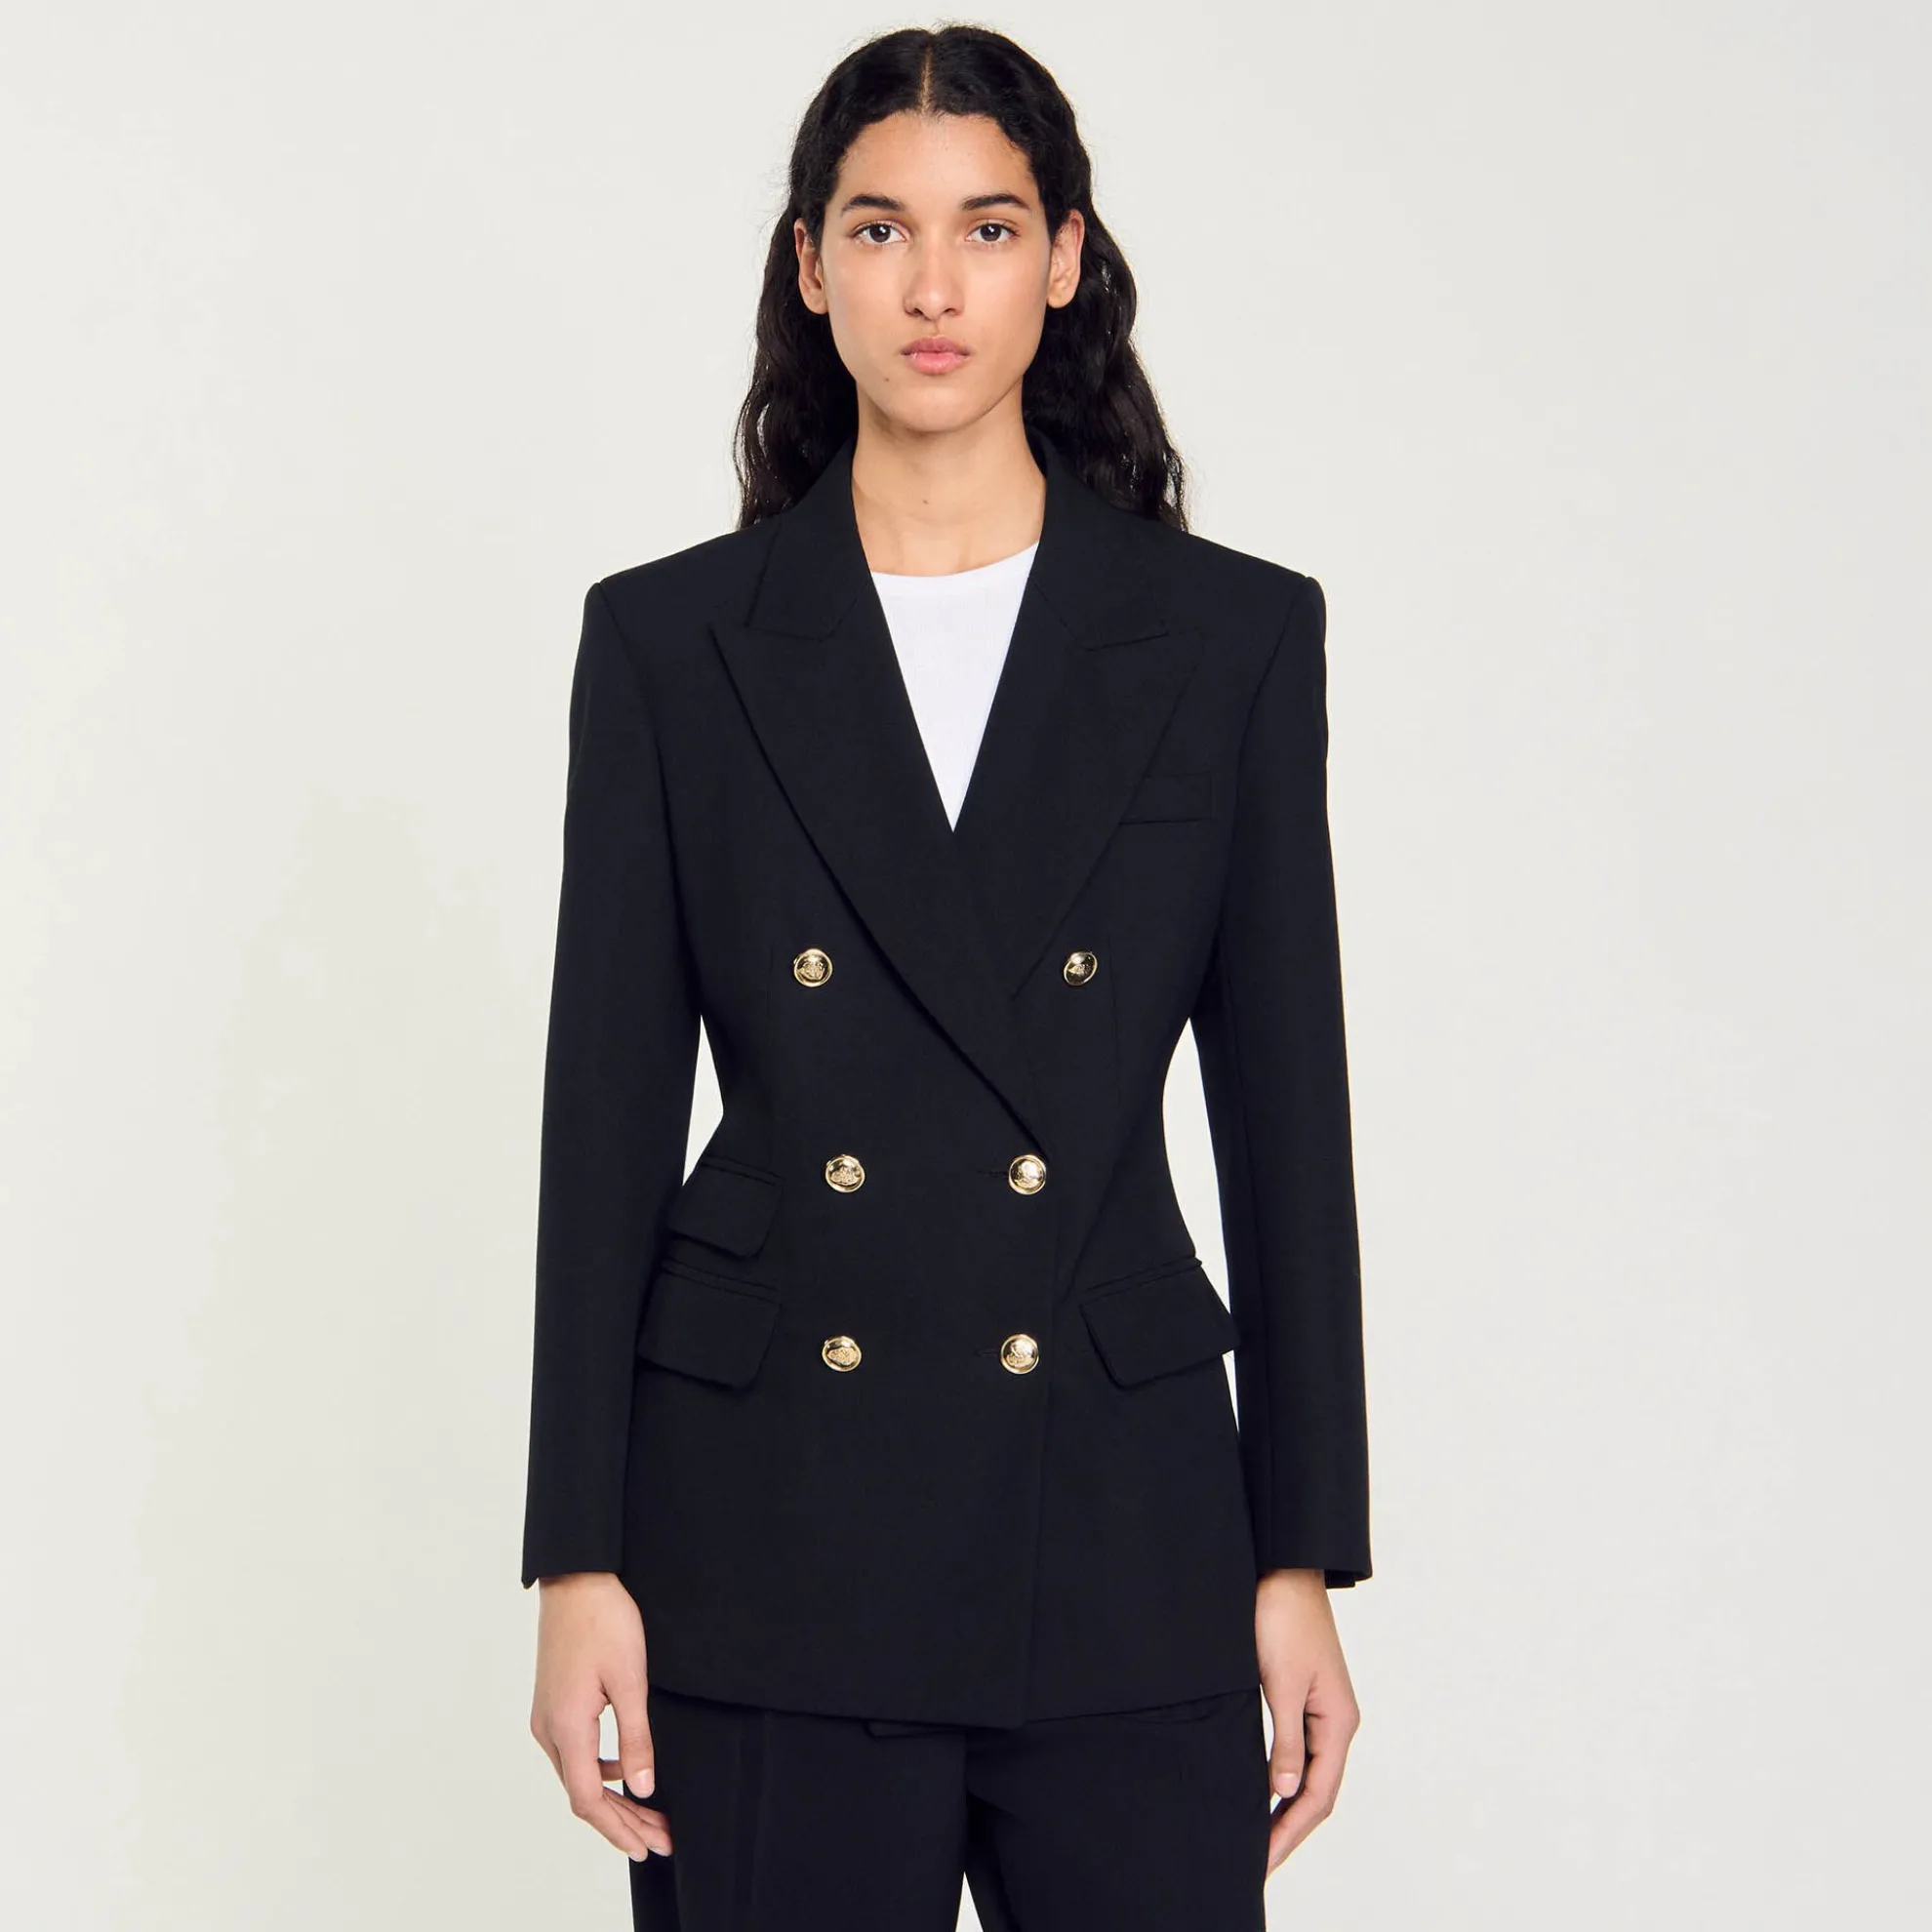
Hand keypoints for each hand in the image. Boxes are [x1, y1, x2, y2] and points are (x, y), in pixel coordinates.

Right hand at [529, 1572, 673, 1862]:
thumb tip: (643, 1789)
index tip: (647, 1847)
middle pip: (583, 1795)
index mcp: (566, 1728)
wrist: (575, 1579)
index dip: (618, 1829)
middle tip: (659, 1840)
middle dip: (622, 1822)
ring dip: (613, 1799)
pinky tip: (626, 1771)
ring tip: (649, 1815)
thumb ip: (636, 1738)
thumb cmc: (604, 1621)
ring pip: (577, 1776)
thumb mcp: (631, 1680)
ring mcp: (547, 1717)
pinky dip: (601, 1773)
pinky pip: (574, 1754)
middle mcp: (548, 1730)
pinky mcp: (553, 1704)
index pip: (588, 1800)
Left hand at [1255, 1567, 1359, 1873]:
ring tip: (1261, 1841)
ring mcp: (1323, 1710)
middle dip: (1290, 1830)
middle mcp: (1336, 1721)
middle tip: (1259, 1864)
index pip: (1318, 1795)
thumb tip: (1285, 1793)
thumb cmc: (1282, 1619)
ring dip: (1288, 1808)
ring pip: (1310, 1774)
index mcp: (1338, 1722)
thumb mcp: (1280, 1683)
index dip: (1290, 1833)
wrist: (1283, 1570)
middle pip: (1318, 1792)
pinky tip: (1267, 1793)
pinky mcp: (1305, 1697)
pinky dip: (1285, 1779)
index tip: (1263, 1861)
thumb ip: (1285, 1741)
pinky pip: (1299, 1751)